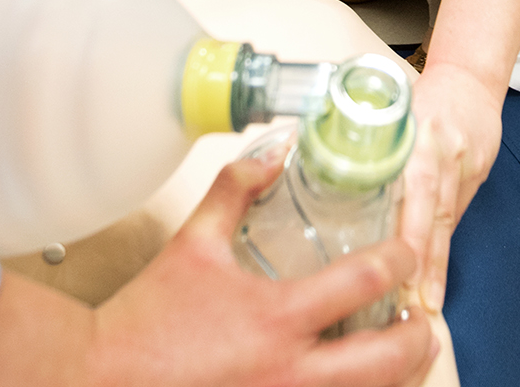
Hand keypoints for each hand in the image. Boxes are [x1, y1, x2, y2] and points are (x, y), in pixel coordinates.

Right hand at [93, 152, 436, 386]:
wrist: (100, 379)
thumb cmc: (145, 322)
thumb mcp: (192, 245)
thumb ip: (235, 192)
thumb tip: (272, 154)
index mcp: (277, 317)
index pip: (366, 280)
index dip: (399, 258)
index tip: (403, 250)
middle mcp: (292, 372)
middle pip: (391, 359)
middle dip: (419, 334)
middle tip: (418, 313)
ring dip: (398, 373)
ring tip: (398, 350)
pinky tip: (352, 377)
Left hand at [397, 61, 502, 312]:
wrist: (468, 80)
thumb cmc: (420, 100)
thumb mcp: (392, 118)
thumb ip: (376, 157)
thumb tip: (346, 196)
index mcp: (414, 134)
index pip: (415, 188)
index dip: (408, 230)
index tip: (396, 265)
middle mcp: (441, 150)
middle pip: (435, 212)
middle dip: (424, 262)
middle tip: (415, 302)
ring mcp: (464, 164)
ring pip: (448, 221)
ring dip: (437, 264)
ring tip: (429, 301)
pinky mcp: (478, 174)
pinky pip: (458, 215)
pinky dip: (445, 248)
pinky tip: (436, 277)